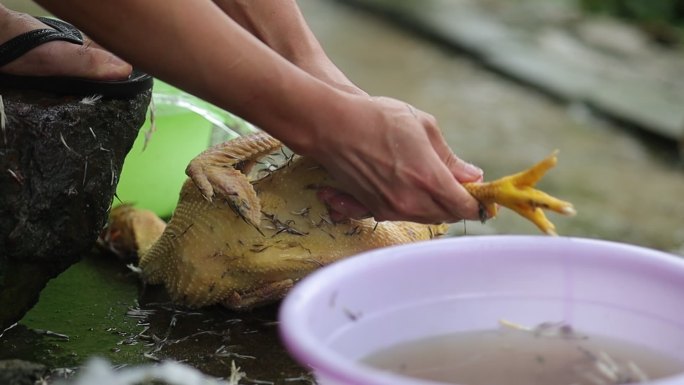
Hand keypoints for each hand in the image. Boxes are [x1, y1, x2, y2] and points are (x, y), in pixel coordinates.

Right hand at [307, 94, 483, 223]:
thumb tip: (472, 176)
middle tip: (457, 183)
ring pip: (425, 217)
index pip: (466, 206)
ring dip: (434, 205)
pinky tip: (406, 188)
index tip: (481, 195)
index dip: (478, 203)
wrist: (332, 126)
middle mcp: (411, 202)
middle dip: (457, 203)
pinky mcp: (372, 209)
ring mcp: (390, 209)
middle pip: (446, 215)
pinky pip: (400, 216)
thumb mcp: (423, 127)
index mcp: (429, 180)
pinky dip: (409, 206)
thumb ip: (450, 158)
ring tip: (430, 180)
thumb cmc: (378, 119)